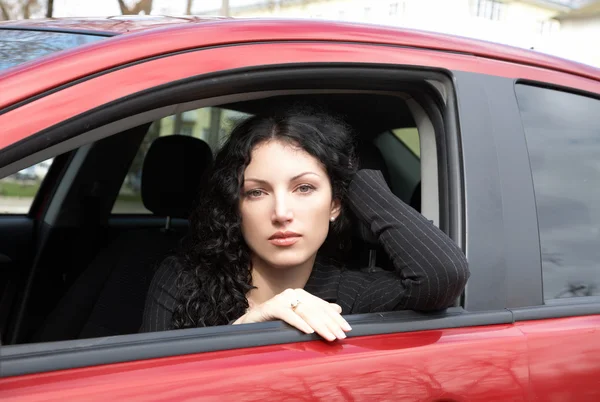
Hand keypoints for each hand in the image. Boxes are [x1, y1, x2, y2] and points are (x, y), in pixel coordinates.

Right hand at [233, 288, 351, 340]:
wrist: (249, 324)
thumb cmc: (274, 321)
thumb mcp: (298, 317)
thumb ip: (317, 312)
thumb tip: (338, 308)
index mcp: (301, 295)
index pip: (322, 306)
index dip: (336, 318)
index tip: (347, 329)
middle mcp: (293, 294)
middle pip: (316, 309)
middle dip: (330, 324)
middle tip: (341, 336)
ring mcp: (282, 299)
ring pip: (305, 312)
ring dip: (319, 326)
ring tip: (329, 336)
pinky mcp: (271, 307)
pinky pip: (288, 315)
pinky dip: (299, 323)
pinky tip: (309, 331)